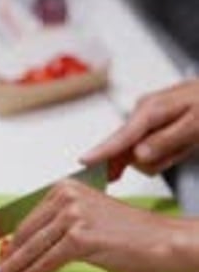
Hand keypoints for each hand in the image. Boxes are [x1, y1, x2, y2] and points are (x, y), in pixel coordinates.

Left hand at [0, 179, 198, 271]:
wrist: (158, 242)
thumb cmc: (128, 235)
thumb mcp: (87, 221)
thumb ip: (58, 228)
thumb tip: (29, 246)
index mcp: (66, 188)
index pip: (29, 216)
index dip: (12, 238)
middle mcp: (68, 196)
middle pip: (28, 230)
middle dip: (9, 253)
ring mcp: (74, 215)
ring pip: (34, 246)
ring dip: (14, 265)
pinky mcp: (80, 237)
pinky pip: (49, 259)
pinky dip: (33, 271)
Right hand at [81, 79, 198, 179]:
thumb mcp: (196, 125)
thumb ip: (167, 141)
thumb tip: (137, 155)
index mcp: (150, 110)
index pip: (120, 137)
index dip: (102, 152)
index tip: (83, 162)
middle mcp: (142, 111)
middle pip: (128, 150)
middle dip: (153, 160)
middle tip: (181, 149)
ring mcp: (145, 117)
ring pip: (140, 153)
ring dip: (164, 157)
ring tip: (187, 143)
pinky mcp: (150, 123)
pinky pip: (147, 148)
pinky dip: (163, 153)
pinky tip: (180, 144)